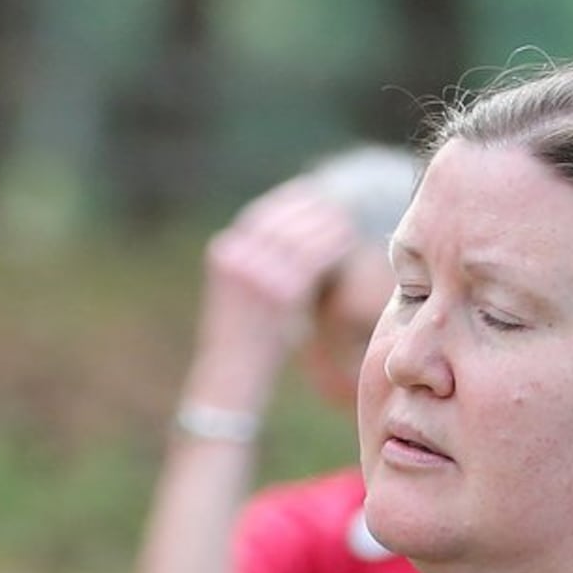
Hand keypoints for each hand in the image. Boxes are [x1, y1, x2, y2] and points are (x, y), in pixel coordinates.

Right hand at [185, 179, 363, 409]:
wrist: (230, 378)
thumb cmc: (244, 341)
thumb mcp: (244, 294)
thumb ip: (261, 263)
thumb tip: (293, 240)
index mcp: (224, 252)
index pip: (263, 214)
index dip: (292, 202)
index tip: (317, 194)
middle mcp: (235, 256)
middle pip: (284, 221)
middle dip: (314, 211)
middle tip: (341, 205)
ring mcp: (254, 273)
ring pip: (300, 238)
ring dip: (326, 226)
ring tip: (348, 222)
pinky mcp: (277, 293)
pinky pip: (312, 262)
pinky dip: (332, 249)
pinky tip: (349, 242)